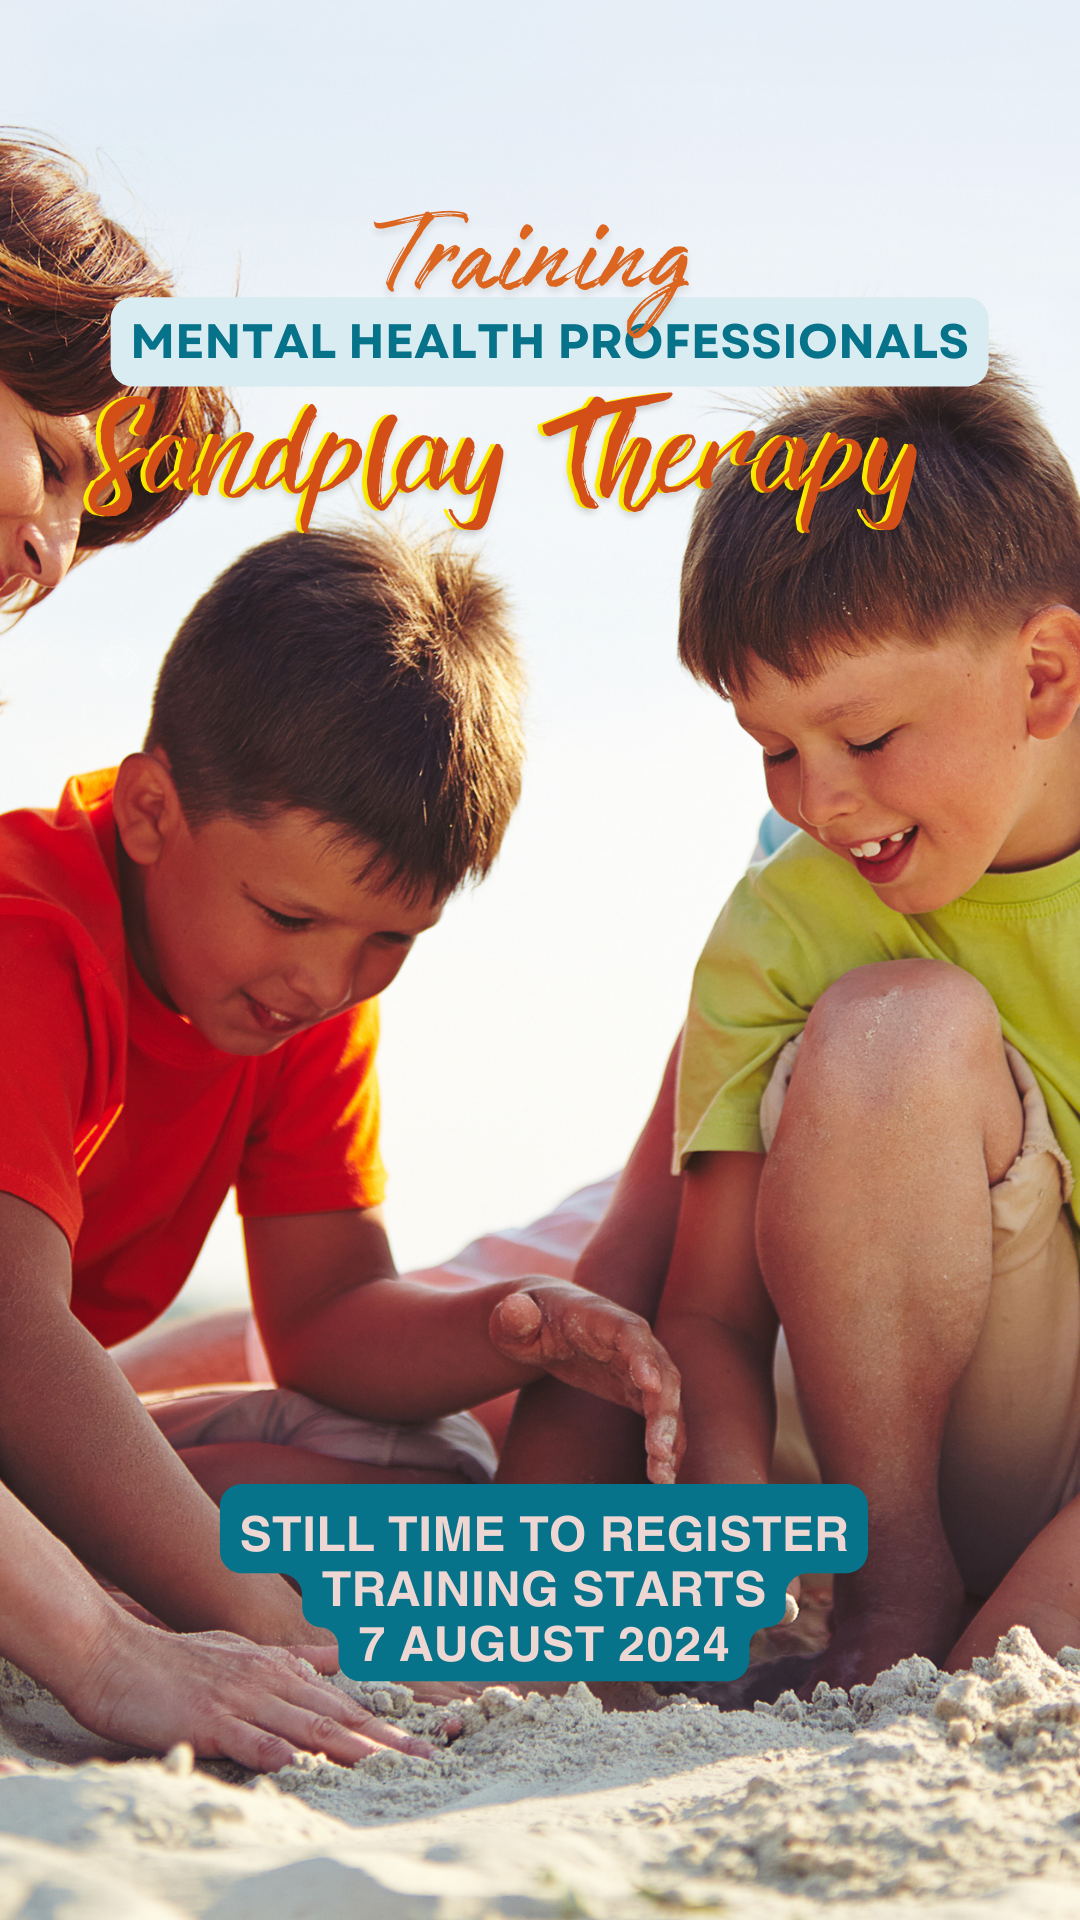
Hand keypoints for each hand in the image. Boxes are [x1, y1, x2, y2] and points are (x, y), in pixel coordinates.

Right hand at [66, 1615, 436, 1770]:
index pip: (342, 1702)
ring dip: (348, 1748)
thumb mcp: (242, 1650)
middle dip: (385, 1740)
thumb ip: (291, 1659)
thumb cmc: (176, 1659)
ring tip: (385, 1766)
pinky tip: (296, 1764)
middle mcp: (268, 1682)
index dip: (385, 1724)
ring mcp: (239, 1700)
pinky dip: (272, 1751)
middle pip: (337, 1716)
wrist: (114, 1653)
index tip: (422, 1743)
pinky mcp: (206, 1719)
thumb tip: (336, 1659)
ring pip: (304, 1725)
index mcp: (279, 1669)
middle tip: (426, 1758)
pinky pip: (246, 1739)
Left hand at [489, 1280, 683, 1482]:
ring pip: (667, 1403)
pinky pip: (660, 1420)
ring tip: (663, 1478)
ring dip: (671, 1439)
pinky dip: (665, 1447)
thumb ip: (513, 1316)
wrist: (546, 1321)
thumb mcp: (512, 1316)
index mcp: (603, 1318)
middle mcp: (633, 1342)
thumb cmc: (528, 1317)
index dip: (643, 1358)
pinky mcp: (638, 1392)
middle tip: (660, 1451)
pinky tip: (662, 1478)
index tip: (651, 1387)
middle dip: (665, 1413)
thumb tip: (516, 1313)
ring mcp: (640, 1368)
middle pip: (662, 1374)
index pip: (631, 1334)